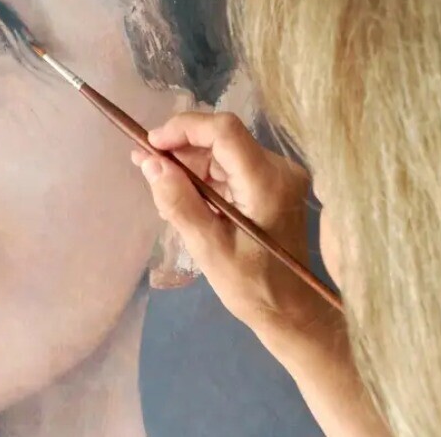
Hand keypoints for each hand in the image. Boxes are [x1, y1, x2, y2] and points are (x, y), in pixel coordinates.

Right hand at [133, 111, 333, 346]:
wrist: (293, 313)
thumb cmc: (254, 288)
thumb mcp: (209, 250)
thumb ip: (180, 203)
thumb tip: (151, 162)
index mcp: (268, 183)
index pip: (224, 131)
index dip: (184, 128)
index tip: (152, 145)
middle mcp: (278, 168)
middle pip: (219, 139)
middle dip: (180, 150)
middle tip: (146, 168)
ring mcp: (277, 174)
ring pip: (220, 151)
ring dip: (188, 166)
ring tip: (163, 193)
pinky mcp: (270, 182)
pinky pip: (228, 166)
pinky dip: (202, 178)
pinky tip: (184, 200)